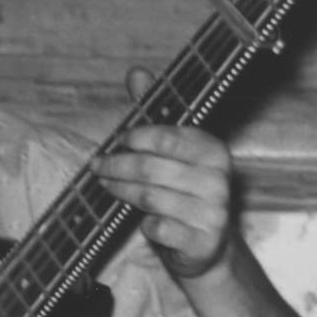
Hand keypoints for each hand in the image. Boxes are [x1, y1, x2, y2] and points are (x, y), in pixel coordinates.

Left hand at [98, 116, 239, 281]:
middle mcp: (218, 180)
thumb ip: (155, 115)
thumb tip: (136, 72)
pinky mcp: (202, 241)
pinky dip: (145, 224)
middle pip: (151, 168)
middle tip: (97, 165)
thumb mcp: (173, 152)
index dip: (138, 137)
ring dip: (122, 191)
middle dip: (118, 165)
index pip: (168, 137)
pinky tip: (142, 221)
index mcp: (213, 151)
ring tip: (107, 186)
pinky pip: (159, 228)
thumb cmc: (184, 191)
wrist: (208, 245)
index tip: (118, 140)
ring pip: (151, 197)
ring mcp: (213, 212)